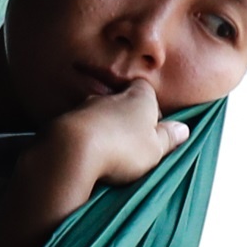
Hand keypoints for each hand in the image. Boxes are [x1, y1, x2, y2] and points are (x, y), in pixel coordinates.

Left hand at [41, 80, 189, 188]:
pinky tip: (85, 156)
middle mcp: (109, 97)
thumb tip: (183, 129)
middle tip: (131, 144)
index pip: (145, 90)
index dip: (150, 106)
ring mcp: (84, 108)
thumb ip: (168, 138)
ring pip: (97, 115)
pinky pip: (77, 128)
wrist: (72, 149)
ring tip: (107, 154)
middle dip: (125, 119)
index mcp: (137, 98)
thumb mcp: (155, 148)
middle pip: (120, 102)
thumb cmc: (122, 147)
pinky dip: (82, 139)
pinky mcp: (63, 122)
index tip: (153, 125)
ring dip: (102, 130)